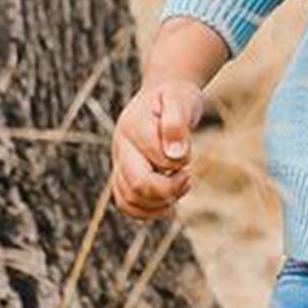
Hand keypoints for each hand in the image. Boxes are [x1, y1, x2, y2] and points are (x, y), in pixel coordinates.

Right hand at [110, 75, 204, 221]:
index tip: (188, 156)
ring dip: (160, 203)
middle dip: (169, 190)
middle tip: (187, 178)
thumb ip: (177, 124)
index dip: (179, 163)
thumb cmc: (175, 98)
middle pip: (138, 185)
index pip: (156, 158)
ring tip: (179, 185)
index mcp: (134, 127)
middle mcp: (121, 147)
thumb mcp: (181, 100)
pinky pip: (127, 205)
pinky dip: (147, 212)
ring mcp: (119, 163)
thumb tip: (176, 156)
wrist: (161, 95)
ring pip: (129, 200)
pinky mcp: (123, 175)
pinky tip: (168, 201)